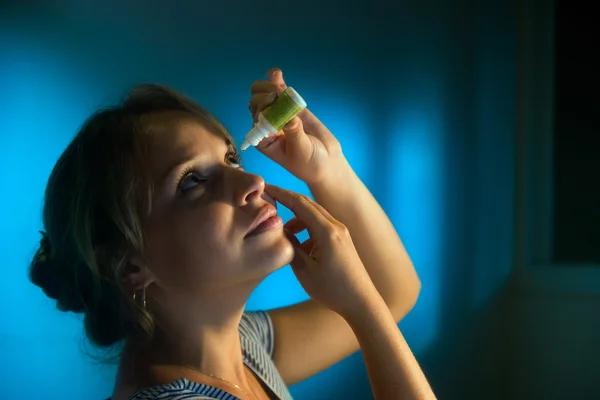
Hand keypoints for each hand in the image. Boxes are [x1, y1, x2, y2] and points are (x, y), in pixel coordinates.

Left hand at [248, 68, 347, 185]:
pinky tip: (276, 73)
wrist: (326, 161)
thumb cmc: (309, 162)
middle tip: (278, 95)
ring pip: (266, 94)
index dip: (261, 105)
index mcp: (263, 138)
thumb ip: (294, 132)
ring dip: (269, 86)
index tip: (273, 102)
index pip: (255, 116)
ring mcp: (279, 113)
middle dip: (265, 95)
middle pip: (257, 102)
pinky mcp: (291, 107)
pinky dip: (277, 82)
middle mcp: (267, 124)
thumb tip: (290, 116)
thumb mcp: (300, 150)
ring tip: (279, 87)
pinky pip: (280, 92)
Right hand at [265, 184, 377, 318]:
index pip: (299, 203)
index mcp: (326, 231)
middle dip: (287, 201)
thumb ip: (290, 247)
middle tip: (269, 201)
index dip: (281, 194)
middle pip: (308, 204)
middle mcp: (336, 226)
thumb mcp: (304, 271)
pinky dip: (308, 229)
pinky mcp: (343, 240)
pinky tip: (301, 247)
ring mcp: (341, 232)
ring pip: (315, 215)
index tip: (265, 188)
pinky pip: (322, 226)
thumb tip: (280, 231)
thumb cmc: (332, 290)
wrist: (362, 302)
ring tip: (284, 233)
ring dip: (298, 219)